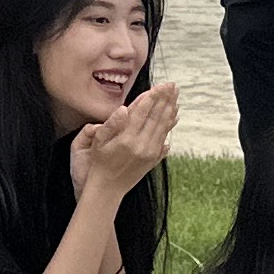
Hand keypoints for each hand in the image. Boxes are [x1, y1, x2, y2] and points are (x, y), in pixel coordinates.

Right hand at [71, 81, 179, 195]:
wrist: (108, 188)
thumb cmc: (100, 162)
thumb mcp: (98, 141)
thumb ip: (111, 124)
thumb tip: (124, 108)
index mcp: (127, 138)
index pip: (143, 112)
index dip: (153, 96)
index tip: (161, 85)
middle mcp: (141, 145)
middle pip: (156, 117)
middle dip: (165, 99)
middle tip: (172, 85)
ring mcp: (149, 153)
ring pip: (163, 126)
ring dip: (170, 109)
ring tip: (175, 96)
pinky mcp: (154, 159)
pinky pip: (164, 138)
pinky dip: (170, 125)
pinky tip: (174, 116)